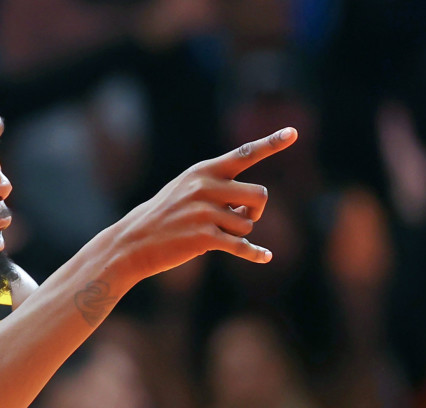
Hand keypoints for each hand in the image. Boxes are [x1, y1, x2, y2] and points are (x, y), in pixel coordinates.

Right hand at [107, 128, 297, 282]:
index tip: (293, 133)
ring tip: (215, 234)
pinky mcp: (204, 238)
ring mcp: (204, 213)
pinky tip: (264, 257)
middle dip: (256, 209)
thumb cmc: (163, 216)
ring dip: (239, 232)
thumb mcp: (186, 191)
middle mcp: (205, 187)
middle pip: (260, 195)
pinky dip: (253, 253)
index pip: (244, 154)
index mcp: (203, 171)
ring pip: (248, 223)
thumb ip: (218, 190)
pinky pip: (240, 246)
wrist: (132, 243)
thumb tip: (250, 208)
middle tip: (241, 216)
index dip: (272, 143)